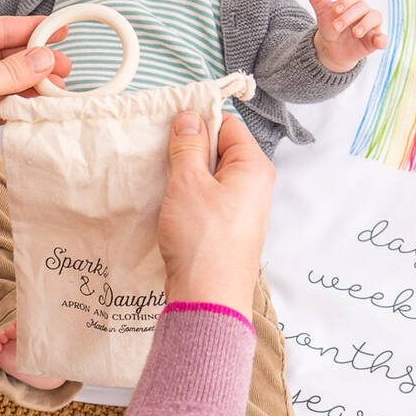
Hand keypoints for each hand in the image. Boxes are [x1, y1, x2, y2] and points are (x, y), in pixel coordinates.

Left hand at [0, 16, 69, 190]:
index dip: (31, 30)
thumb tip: (46, 58)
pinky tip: (33, 108)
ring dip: (26, 87)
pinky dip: (12, 107)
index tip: (61, 32)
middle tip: (66, 69)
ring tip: (56, 92)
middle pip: (2, 56)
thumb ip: (12, 72)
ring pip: (0, 82)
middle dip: (33, 63)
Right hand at [157, 113, 275, 318]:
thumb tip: (189, 117)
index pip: (228, 125)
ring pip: (209, 176)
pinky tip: (168, 202)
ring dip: (185, 174)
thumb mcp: (188, 183)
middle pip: (219, 150)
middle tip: (162, 154)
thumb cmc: (203, 240)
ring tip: (162, 179)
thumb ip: (188, 146)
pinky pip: (206, 198)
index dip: (199, 122)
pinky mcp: (225, 227)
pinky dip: (187, 196)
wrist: (207, 298)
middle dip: (189, 149)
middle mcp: (253, 185)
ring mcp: (240, 208)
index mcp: (253, 167)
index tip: (171, 125)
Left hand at [308, 0, 387, 72]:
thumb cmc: (330, 26)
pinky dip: (382, 39)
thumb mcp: (323, 15)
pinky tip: (378, 42)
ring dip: (365, 24)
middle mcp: (364, 11)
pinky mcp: (374, 40)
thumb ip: (318, 1)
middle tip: (336, 27)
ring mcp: (371, 25)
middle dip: (349, 16)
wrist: (331, 48)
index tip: (335, 10)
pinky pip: (383, 38)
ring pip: (375, 17)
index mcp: (352, 2)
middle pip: (362, 7)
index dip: (346, 1)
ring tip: (355, 33)